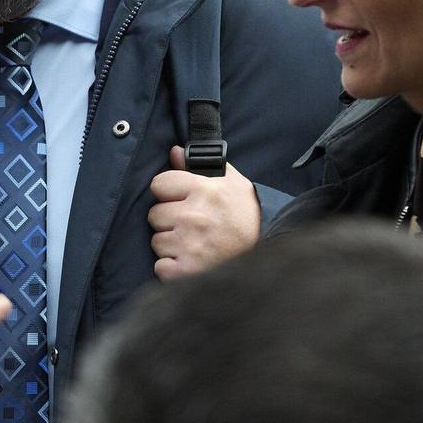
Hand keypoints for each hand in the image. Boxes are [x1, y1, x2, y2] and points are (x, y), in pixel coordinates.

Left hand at [148, 145, 261, 280]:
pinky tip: (190, 261)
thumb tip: (174, 151)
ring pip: (157, 241)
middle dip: (168, 220)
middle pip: (154, 215)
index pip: (158, 184)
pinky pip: (160, 267)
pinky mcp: (187, 271)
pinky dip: (171, 268)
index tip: (180, 199)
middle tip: (190, 225)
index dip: (168, 192)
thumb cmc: (247, 215)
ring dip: (171, 244)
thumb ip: (200, 165)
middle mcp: (194, 216)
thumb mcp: (231, 182)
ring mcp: (189, 245)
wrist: (268, 253)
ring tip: (194, 244)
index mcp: (204, 191)